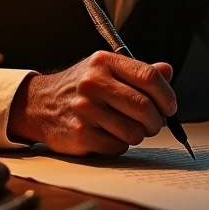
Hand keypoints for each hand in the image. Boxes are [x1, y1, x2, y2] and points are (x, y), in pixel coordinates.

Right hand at [7, 50, 176, 155]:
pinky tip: (109, 135)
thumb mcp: (106, 69)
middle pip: (144, 106)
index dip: (166, 95)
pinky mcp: (79, 134)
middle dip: (156, 120)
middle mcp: (93, 83)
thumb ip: (137, 72)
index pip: (148, 76)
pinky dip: (119, 145)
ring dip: (138, 134)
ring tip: (129, 128)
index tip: (170, 106)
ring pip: (133, 131)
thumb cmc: (80, 87)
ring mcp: (85, 110)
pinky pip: (117, 147)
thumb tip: (168, 72)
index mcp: (104, 62)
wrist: (39, 104)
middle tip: (153, 123)